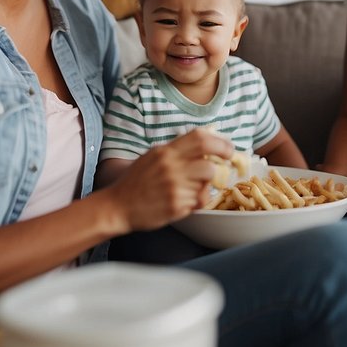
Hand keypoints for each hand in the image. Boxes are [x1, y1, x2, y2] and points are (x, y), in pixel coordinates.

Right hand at [106, 128, 231, 231]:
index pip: (200, 139)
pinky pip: (199, 201)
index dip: (221, 143)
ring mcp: (174, 189)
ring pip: (206, 185)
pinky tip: (184, 200)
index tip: (228, 149)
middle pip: (209, 165)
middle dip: (219, 169)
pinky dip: (197, 201)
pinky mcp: (176, 207)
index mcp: (165, 152)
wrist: (117, 206)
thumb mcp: (153, 156)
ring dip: (205, 187)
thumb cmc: (136, 181)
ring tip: (192, 188)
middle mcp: (171, 168)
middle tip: (223, 170)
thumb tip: (206, 141)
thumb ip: (176, 149)